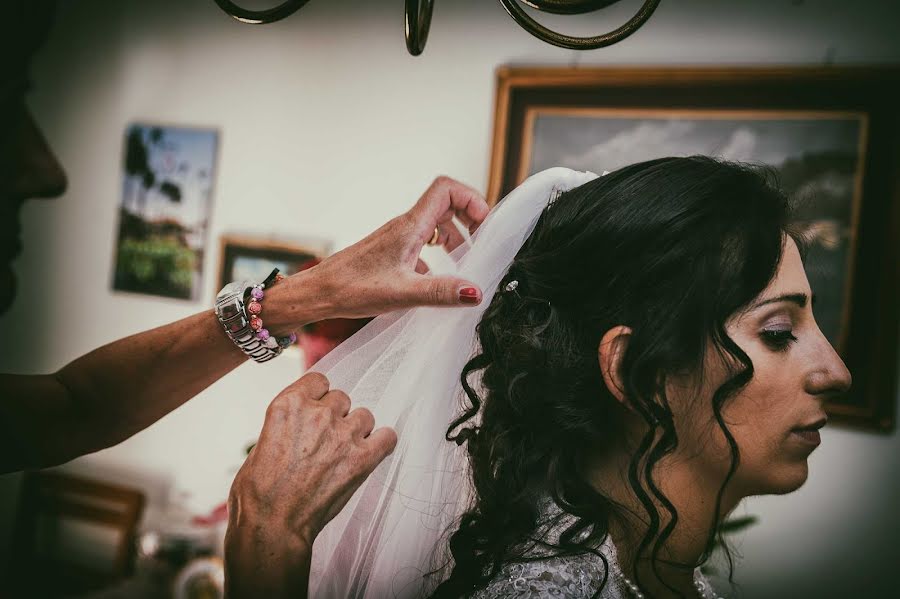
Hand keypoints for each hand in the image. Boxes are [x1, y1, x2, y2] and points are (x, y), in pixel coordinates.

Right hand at [224, 372, 396, 597]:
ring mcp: (343, 435)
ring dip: (357, 430)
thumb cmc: (258, 493)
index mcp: (289, 405)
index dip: (318, 397)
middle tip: (326, 440)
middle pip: (342, 398)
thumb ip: (286, 425)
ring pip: (364, 416)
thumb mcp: (261, 443)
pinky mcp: (361, 459)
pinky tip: (371, 452)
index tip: (316, 410)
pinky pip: (387, 438)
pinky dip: (381, 443)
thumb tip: (298, 427)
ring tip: (344, 451)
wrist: (271, 526)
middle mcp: (318, 414)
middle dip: (335, 416)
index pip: (319, 381)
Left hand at [305, 176, 490, 317]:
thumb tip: (475, 292)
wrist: (318, 292)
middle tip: (480, 243)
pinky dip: (437, 254)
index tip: (483, 226)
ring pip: (435, 223)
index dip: (471, 199)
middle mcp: (405, 226)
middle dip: (469, 217)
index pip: (446, 189)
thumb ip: (441, 292)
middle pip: (445, 203)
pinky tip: (436, 279)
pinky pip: (422, 242)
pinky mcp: (392, 251)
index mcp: (409, 227)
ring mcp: (398, 238)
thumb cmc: (352, 288)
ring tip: (463, 262)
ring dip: (455, 236)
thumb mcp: (403, 293)